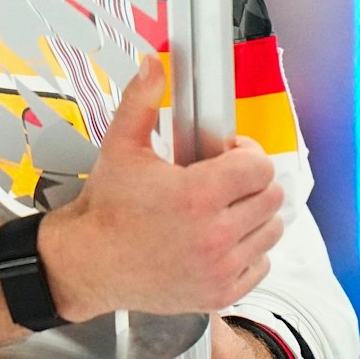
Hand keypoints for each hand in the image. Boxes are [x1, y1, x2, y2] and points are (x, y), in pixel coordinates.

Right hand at [38, 56, 283, 322]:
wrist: (88, 264)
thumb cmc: (106, 209)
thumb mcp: (121, 147)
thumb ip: (141, 102)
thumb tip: (152, 66)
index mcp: (196, 196)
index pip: (259, 167)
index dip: (246, 154)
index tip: (229, 155)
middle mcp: (214, 235)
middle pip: (271, 197)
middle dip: (251, 183)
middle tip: (225, 181)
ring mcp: (220, 268)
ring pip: (271, 230)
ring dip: (253, 215)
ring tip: (223, 209)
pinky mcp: (221, 292)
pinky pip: (262, 264)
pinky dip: (249, 250)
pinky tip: (220, 239)